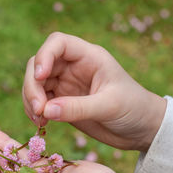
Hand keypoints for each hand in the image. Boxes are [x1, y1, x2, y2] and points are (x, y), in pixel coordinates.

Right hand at [23, 32, 165, 150]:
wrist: (142, 130)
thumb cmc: (134, 109)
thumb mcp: (109, 106)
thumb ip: (77, 108)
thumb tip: (45, 110)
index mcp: (89, 57)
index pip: (58, 43)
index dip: (44, 55)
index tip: (40, 77)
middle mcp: (74, 67)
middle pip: (39, 65)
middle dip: (32, 85)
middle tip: (38, 109)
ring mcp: (66, 85)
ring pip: (35, 84)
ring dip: (30, 100)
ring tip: (39, 120)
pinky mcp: (62, 103)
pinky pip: (40, 102)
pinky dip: (35, 111)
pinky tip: (41, 124)